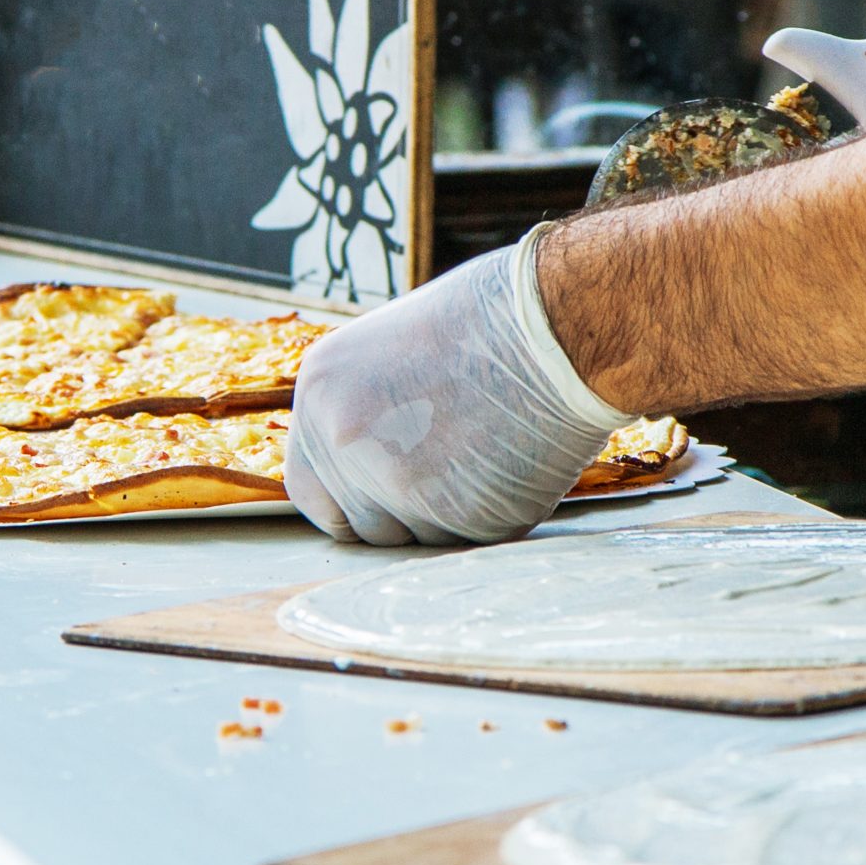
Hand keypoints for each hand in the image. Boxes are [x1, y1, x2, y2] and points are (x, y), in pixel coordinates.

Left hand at [285, 231, 630, 545]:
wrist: (556, 327)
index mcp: (322, 391)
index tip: (379, 502)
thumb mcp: (394, 350)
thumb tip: (366, 460)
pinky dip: (488, 517)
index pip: (309, 489)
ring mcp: (393, 481)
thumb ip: (368, 409)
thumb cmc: (491, 322)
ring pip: (411, 539)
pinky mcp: (451, 516)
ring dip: (443, 517)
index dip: (348, 501)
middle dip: (400, 514)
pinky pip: (462, 542)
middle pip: (359, 524)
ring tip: (485, 452)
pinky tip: (510, 463)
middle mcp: (342, 438)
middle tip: (451, 472)